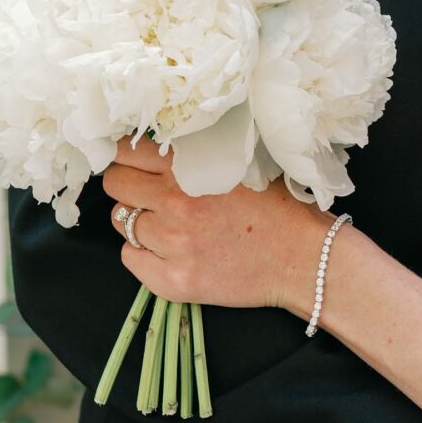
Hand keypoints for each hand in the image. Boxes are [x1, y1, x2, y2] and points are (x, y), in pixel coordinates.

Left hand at [101, 140, 326, 313]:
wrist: (306, 260)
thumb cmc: (280, 209)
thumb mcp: (241, 163)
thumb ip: (198, 152)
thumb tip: (155, 141)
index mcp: (190, 168)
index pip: (124, 152)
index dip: (125, 156)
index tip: (131, 162)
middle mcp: (176, 204)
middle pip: (115, 185)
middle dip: (128, 186)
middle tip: (147, 193)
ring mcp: (173, 245)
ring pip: (122, 223)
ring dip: (139, 220)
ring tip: (168, 224)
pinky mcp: (175, 281)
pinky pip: (131, 259)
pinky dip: (143, 254)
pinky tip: (170, 251)